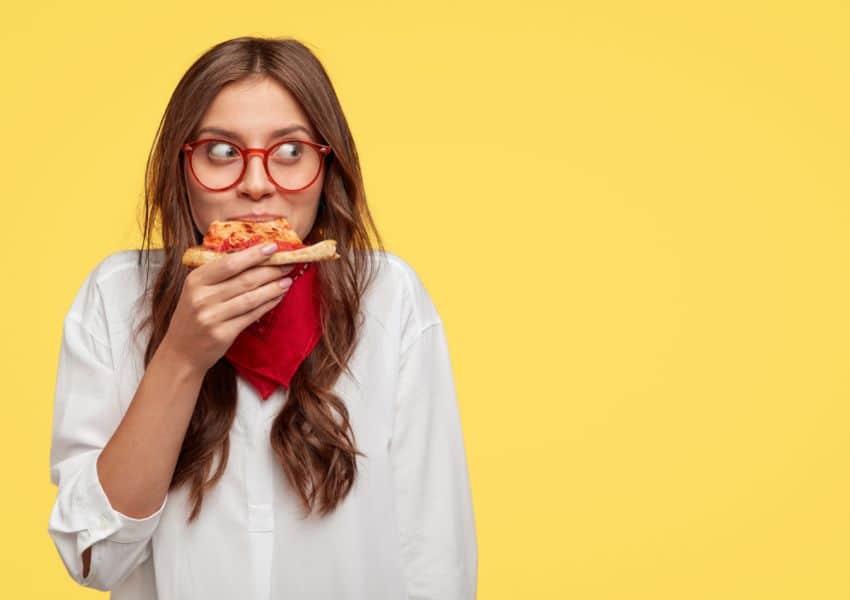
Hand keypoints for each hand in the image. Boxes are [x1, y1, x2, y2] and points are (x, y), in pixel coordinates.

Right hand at [161, 243, 294, 372]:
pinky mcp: (223, 334)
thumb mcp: (196, 290)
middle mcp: (202, 297)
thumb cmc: (192, 317)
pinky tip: (278, 297)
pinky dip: (268, 304)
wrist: (181, 352)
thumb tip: (253, 256)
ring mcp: (212, 317)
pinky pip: (252, 315)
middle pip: (245, 279)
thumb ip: (218, 275)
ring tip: (288, 280)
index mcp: (195, 280)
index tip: (273, 247)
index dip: (254, 254)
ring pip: (251, 298)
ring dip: (273, 288)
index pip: (230, 263)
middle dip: (271, 270)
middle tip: (289, 263)